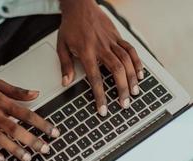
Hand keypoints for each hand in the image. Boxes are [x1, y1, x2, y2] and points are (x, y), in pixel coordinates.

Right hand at [0, 77, 59, 160]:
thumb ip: (16, 90)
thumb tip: (35, 93)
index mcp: (1, 102)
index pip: (26, 114)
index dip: (42, 123)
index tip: (52, 131)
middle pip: (16, 130)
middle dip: (32, 141)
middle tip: (44, 149)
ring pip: (1, 140)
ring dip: (14, 150)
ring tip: (27, 158)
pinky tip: (0, 158)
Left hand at [57, 0, 143, 115]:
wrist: (80, 6)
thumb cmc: (70, 26)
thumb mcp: (62, 46)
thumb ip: (65, 65)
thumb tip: (66, 82)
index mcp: (86, 52)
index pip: (95, 78)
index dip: (100, 96)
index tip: (103, 109)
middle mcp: (101, 48)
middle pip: (116, 71)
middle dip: (122, 89)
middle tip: (124, 104)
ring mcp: (112, 41)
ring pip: (126, 61)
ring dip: (132, 78)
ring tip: (135, 92)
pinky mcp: (118, 36)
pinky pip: (131, 49)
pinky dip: (137, 62)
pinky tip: (140, 73)